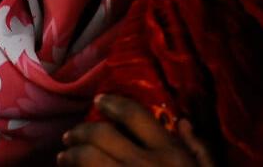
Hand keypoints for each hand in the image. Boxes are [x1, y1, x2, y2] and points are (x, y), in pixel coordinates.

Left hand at [57, 94, 213, 166]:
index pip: (136, 116)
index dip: (113, 104)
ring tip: (64, 156)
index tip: (100, 102)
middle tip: (70, 135)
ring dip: (70, 155)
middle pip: (102, 135)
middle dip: (81, 131)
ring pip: (86, 158)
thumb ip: (199, 150)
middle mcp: (144, 164)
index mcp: (170, 155)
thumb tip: (182, 123)